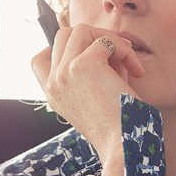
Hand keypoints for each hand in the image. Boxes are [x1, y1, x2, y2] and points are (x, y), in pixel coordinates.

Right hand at [31, 24, 145, 175]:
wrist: (122, 145)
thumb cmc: (119, 125)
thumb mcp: (96, 96)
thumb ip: (93, 69)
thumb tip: (104, 40)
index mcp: (53, 94)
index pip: (39, 59)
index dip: (62, 47)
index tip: (89, 51)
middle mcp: (53, 83)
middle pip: (63, 35)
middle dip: (94, 36)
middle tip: (117, 53)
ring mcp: (64, 72)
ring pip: (81, 30)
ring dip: (110, 39)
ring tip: (127, 61)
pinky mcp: (83, 65)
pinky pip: (107, 42)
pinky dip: (126, 52)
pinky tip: (137, 72)